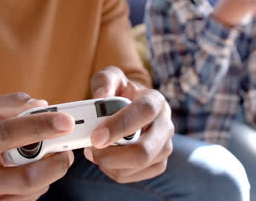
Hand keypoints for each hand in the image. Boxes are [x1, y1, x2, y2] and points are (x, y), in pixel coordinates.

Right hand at [0, 93, 74, 200]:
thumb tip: (41, 104)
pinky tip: (36, 173)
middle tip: (67, 150)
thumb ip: (11, 103)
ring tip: (49, 159)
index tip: (66, 121)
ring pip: (32, 192)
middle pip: (26, 178)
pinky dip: (42, 185)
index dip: (40, 126)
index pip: (8, 134)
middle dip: (56, 163)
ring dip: (50, 174)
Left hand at [84, 66, 173, 182]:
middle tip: (90, 150)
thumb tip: (100, 97)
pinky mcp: (158, 163)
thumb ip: (104, 82)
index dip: (120, 126)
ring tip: (94, 152)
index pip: (145, 112)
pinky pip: (137, 176)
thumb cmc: (120, 92)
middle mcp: (165, 124)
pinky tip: (105, 160)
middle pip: (146, 150)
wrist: (131, 106)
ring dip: (111, 164)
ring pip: (140, 166)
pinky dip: (116, 172)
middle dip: (113, 156)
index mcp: (156, 100)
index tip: (95, 137)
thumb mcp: (111, 78)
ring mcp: (164, 146)